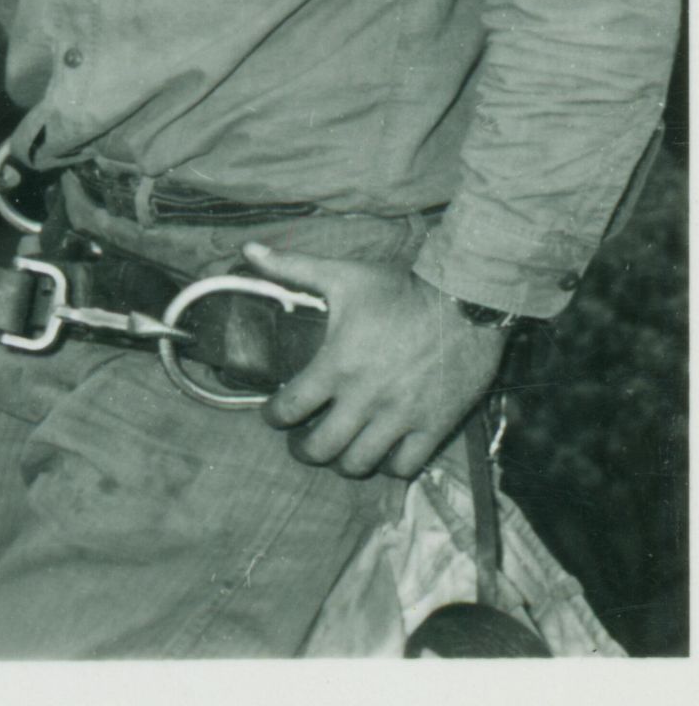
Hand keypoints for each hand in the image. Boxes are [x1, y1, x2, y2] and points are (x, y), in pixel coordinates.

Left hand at [242, 242, 504, 479]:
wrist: (467, 303)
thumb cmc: (400, 290)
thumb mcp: (342, 275)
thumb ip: (291, 267)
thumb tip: (248, 249)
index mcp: (336, 364)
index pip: (289, 408)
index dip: (273, 417)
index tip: (272, 414)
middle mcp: (365, 398)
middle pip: (321, 448)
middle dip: (304, 450)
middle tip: (301, 442)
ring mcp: (401, 416)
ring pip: (360, 463)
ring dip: (342, 462)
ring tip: (338, 451)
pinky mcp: (435, 426)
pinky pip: (405, 465)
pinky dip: (388, 465)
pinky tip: (382, 452)